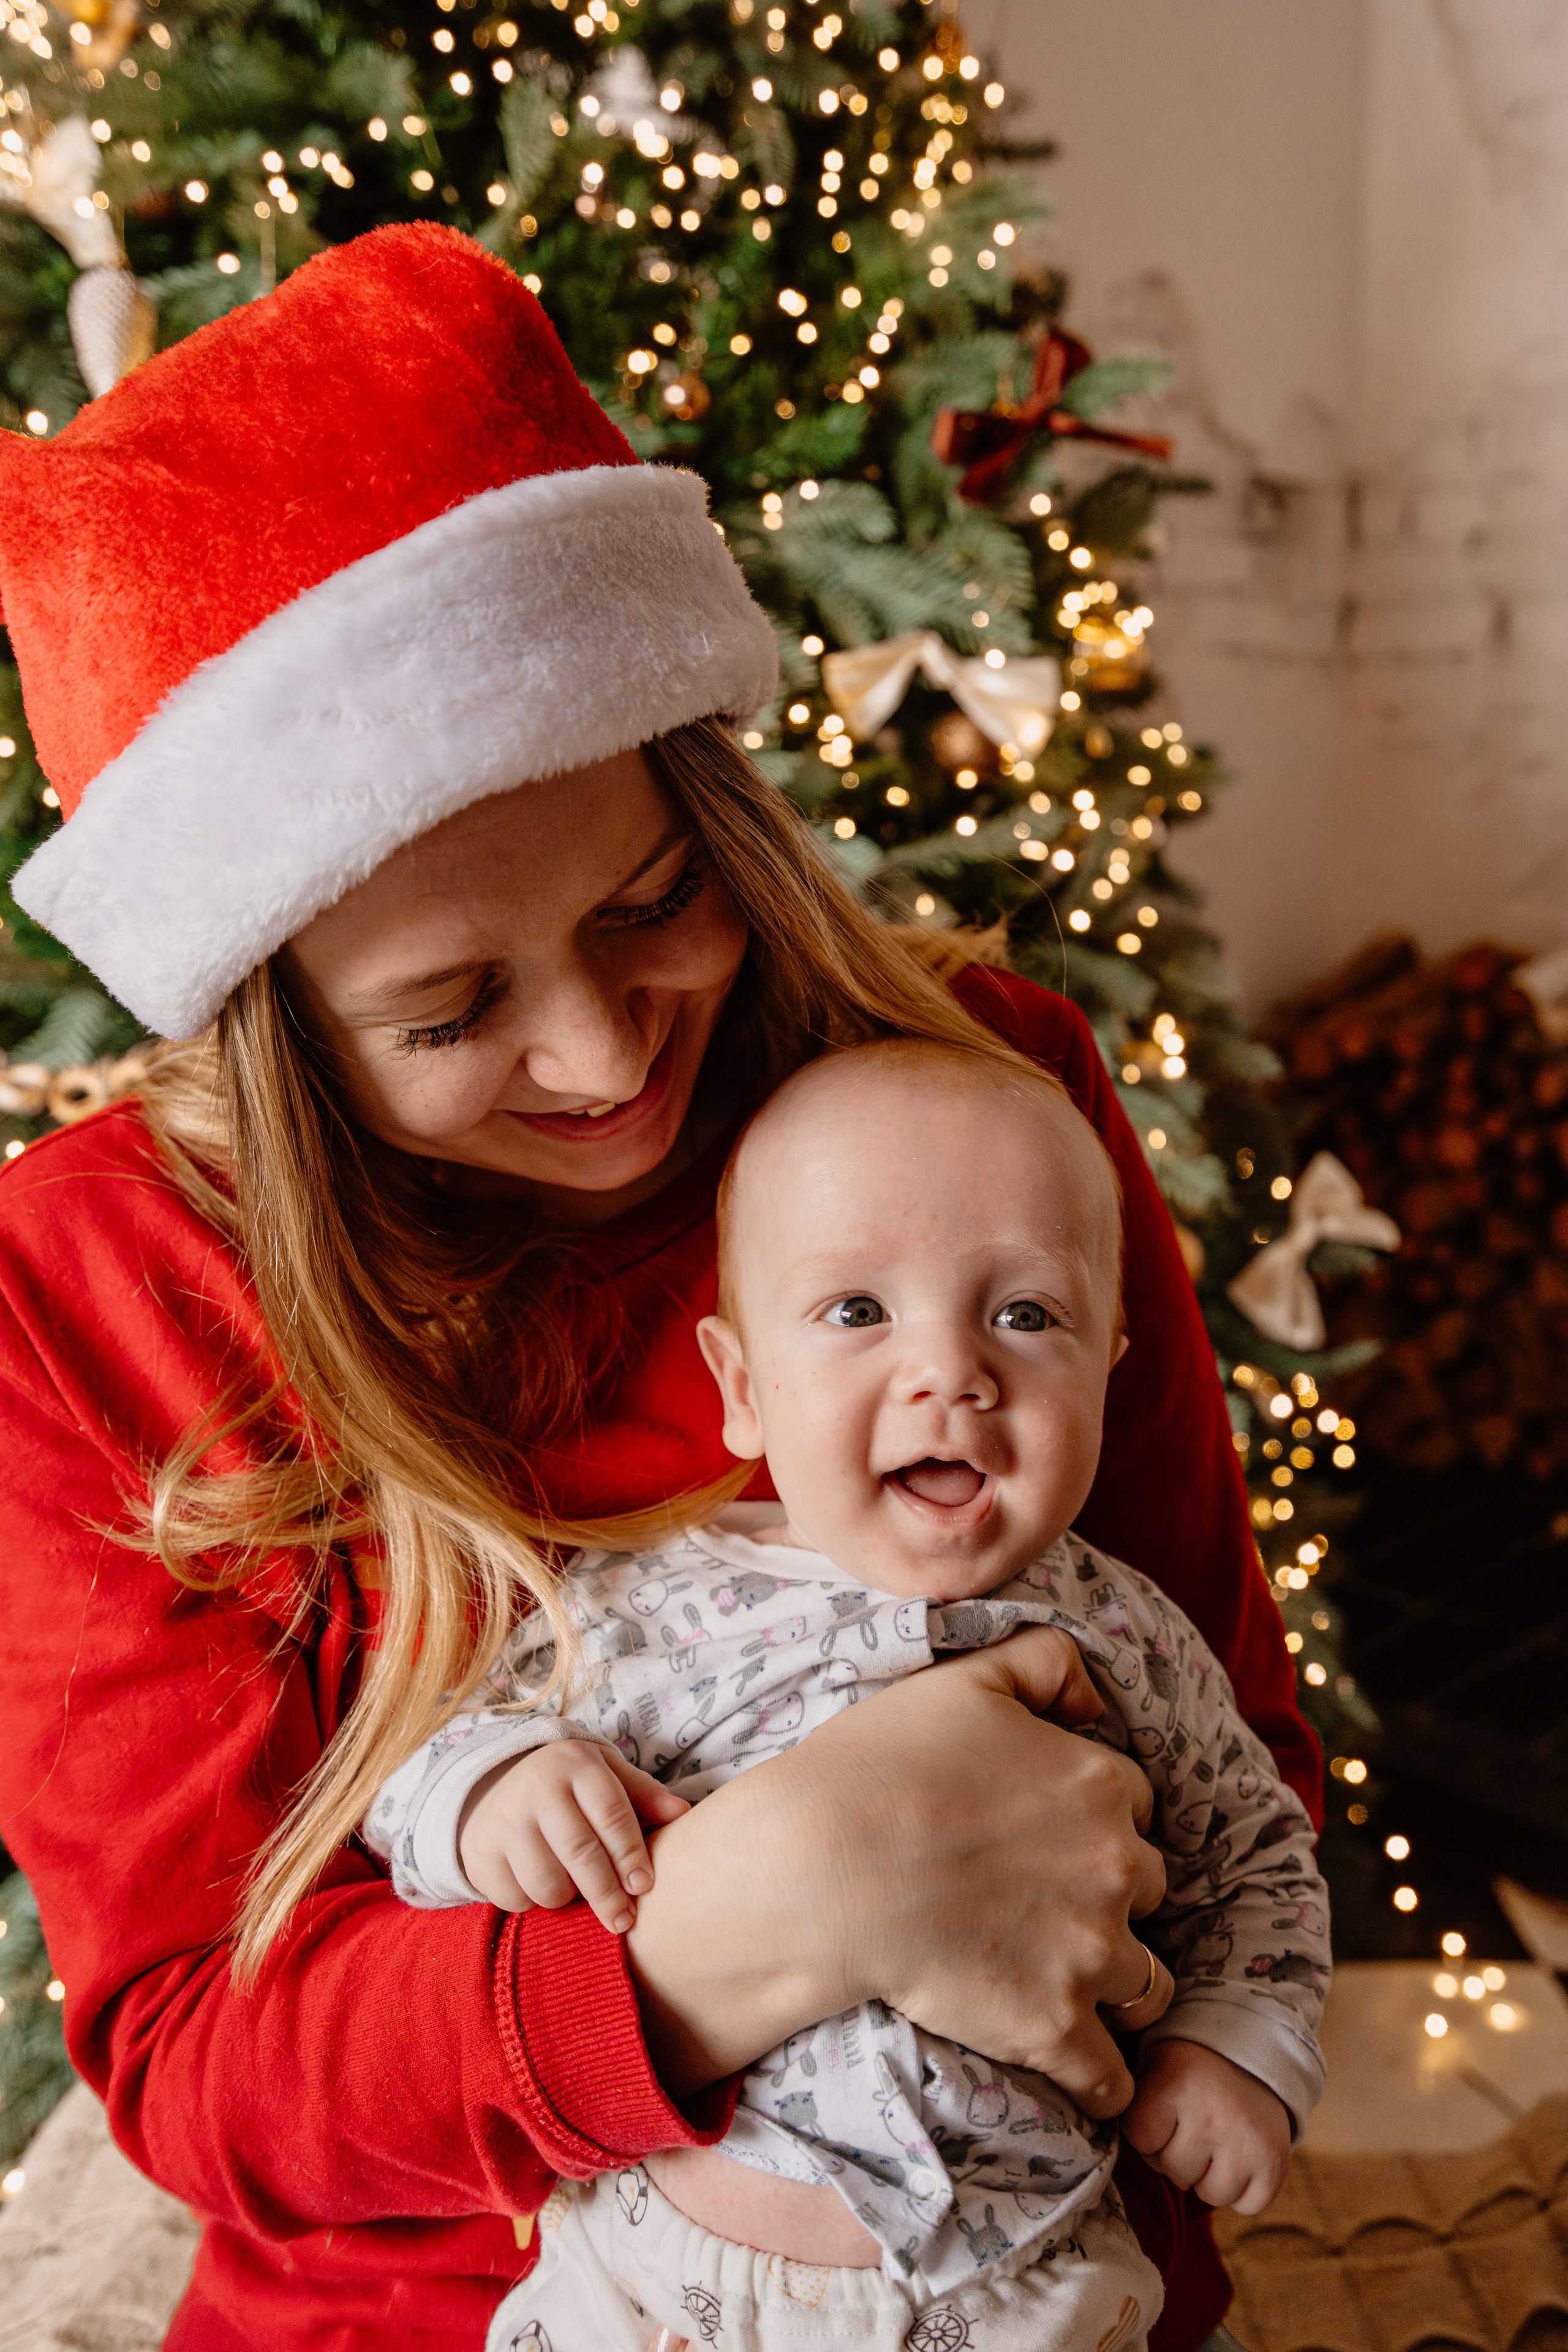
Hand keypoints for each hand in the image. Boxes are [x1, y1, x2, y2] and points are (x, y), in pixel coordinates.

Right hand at [458, 1742, 689, 1932]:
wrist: (494, 1783)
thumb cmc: (567, 1785)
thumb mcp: (604, 1775)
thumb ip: (643, 1794)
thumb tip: (683, 1814)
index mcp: (575, 1765)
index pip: (611, 1814)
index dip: (631, 1855)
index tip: (644, 1886)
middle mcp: (536, 1788)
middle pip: (581, 1853)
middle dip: (607, 1894)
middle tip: (623, 1921)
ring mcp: (503, 1820)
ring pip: (547, 1883)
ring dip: (568, 1899)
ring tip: (575, 1891)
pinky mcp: (479, 1852)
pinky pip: (515, 1898)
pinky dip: (532, 1903)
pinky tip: (539, 1885)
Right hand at [627, 1625, 1170, 2110]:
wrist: (824, 1866)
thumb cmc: (883, 1764)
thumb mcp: (969, 1678)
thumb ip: (1047, 1662)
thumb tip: (1094, 1699)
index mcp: (1102, 1784)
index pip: (1137, 1805)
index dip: (1097, 1817)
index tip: (1052, 1834)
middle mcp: (1118, 1869)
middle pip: (1151, 1890)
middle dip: (1112, 1895)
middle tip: (1050, 1902)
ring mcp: (1091, 1955)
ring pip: (1145, 1981)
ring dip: (1116, 1981)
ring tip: (1066, 1980)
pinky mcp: (1056, 2028)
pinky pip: (1113, 2075)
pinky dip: (1104, 2078)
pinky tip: (1081, 2068)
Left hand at [1123, 2037, 1291, 2214]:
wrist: (1255, 2051)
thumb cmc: (1190, 2068)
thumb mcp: (1153, 2066)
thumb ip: (1128, 2104)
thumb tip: (1097, 2155)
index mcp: (1175, 2084)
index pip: (1139, 2138)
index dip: (1147, 2129)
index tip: (1162, 2108)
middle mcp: (1211, 2114)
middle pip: (1173, 2171)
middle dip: (1177, 2153)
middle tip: (1194, 2122)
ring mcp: (1246, 2142)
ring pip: (1208, 2194)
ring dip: (1209, 2175)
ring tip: (1217, 2138)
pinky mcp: (1275, 2163)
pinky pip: (1247, 2206)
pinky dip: (1243, 2189)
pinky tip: (1241, 2155)